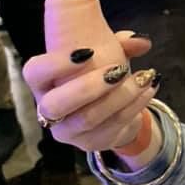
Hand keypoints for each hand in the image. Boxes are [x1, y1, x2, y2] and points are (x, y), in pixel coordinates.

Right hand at [23, 33, 158, 154]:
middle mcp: (48, 110)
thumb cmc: (98, 73)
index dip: (57, 64)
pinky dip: (134, 106)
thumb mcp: (105, 53)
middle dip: (89, 87)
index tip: (88, 52)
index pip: (34, 73)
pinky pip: (112, 128)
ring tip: (145, 77)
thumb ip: (120, 43)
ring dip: (120, 96)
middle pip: (56, 104)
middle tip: (118, 70)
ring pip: (88, 118)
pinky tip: (149, 89)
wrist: (111, 109)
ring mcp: (67, 131)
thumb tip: (141, 41)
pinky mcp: (90, 144)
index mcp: (43, 82)